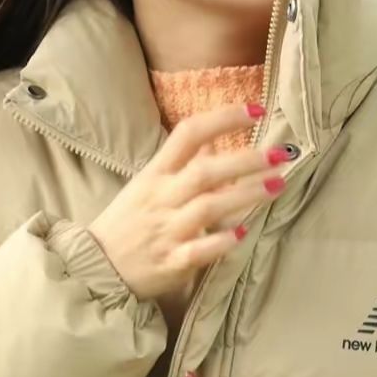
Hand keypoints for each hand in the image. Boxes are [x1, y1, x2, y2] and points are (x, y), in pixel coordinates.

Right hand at [88, 103, 290, 302]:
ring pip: (208, 207)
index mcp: (155, 174)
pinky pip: (198, 250)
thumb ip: (179, 164)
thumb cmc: (126, 223)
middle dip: (246, 160)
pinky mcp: (170, 263)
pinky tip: (244, 232)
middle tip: (281, 154)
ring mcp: (166, 231)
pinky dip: (221, 241)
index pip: (188, 134)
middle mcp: (161, 198)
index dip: (223, 118)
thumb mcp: (146, 185)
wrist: (95, 268)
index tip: (257, 109)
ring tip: (277, 185)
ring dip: (245, 195)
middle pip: (205, 171)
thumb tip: (212, 141)